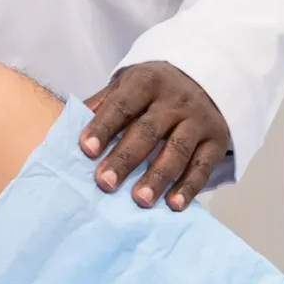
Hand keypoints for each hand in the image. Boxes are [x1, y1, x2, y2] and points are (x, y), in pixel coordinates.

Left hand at [79, 62, 230, 210]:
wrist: (208, 78)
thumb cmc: (155, 90)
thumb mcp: (129, 85)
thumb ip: (102, 105)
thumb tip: (67, 128)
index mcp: (146, 82)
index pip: (122, 105)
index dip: (103, 126)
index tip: (86, 149)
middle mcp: (174, 99)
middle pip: (148, 130)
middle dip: (125, 158)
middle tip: (105, 183)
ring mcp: (198, 119)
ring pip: (177, 150)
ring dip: (157, 177)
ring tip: (139, 200)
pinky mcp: (217, 140)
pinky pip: (203, 166)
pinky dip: (189, 187)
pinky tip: (173, 204)